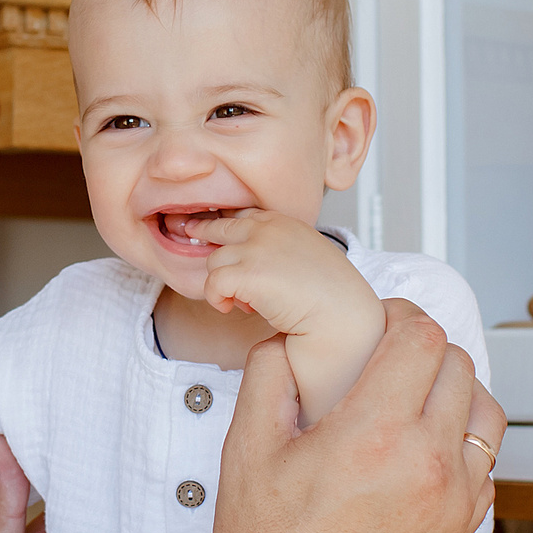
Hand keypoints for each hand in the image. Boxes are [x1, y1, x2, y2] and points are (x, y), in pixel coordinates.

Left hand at [190, 210, 384, 423]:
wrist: (341, 316)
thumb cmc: (332, 296)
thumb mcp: (309, 255)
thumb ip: (282, 248)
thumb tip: (257, 259)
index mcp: (285, 223)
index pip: (245, 215)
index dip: (229, 228)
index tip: (216, 233)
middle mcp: (268, 230)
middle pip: (221, 226)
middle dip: (204, 232)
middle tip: (191, 233)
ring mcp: (256, 250)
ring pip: (213, 260)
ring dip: (223, 282)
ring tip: (246, 301)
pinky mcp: (246, 274)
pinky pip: (213, 282)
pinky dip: (217, 298)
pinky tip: (234, 308)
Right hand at [205, 299, 498, 532]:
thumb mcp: (247, 451)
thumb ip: (268, 377)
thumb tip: (286, 340)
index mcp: (376, 435)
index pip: (422, 339)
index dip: (402, 317)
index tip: (383, 322)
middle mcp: (428, 465)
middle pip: (459, 367)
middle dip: (424, 350)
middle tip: (391, 357)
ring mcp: (454, 502)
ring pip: (486, 412)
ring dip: (454, 392)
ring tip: (414, 398)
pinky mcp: (463, 532)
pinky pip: (485, 463)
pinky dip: (462, 443)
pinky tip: (422, 449)